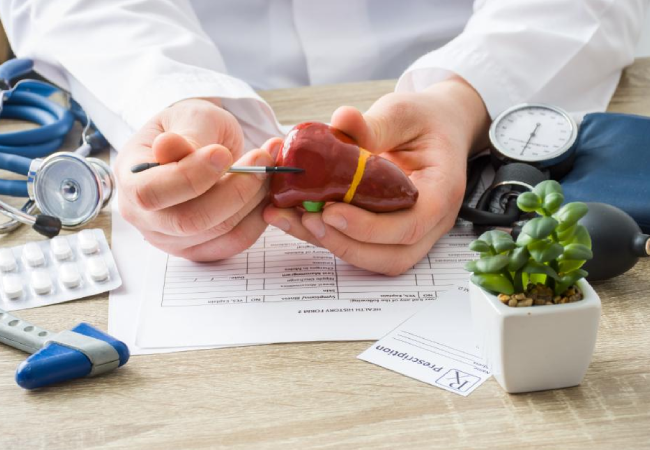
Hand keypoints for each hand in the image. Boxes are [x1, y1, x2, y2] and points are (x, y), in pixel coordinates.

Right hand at [115, 98, 281, 259]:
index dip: (190, 177)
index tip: (223, 153)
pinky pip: (235, 242)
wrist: (201, 144)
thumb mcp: (188, 117)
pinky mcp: (200, 249)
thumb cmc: (190, 128)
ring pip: (219, 232)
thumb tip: (168, 147)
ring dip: (253, 199)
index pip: (150, 193)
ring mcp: (171, 239)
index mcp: (130, 178)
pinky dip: (258, 217)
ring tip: (268, 166)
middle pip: (189, 221)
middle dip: (234, 190)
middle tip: (262, 159)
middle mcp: (143, 217)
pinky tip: (266, 191)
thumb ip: (185, 134)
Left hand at [263, 77, 489, 274]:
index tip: (332, 211)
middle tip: (308, 218)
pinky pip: (360, 245)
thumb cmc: (425, 121)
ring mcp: (410, 231)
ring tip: (292, 218)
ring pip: (374, 258)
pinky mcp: (387, 232)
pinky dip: (327, 236)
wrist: (438, 128)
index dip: (370, 228)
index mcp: (441, 191)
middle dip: (346, 244)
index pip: (411, 226)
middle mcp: (430, 221)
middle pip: (392, 256)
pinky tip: (296, 216)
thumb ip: (376, 124)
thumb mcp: (403, 113)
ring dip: (330, 244)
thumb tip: (341, 121)